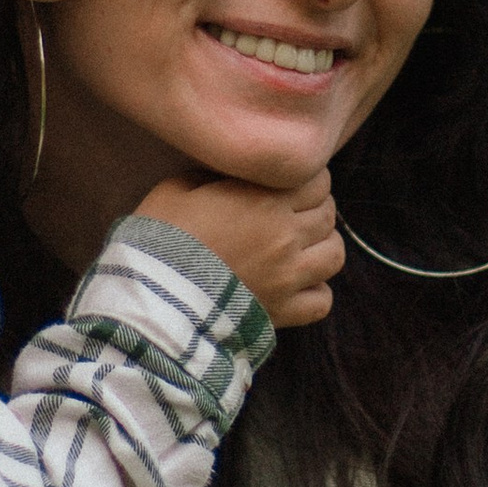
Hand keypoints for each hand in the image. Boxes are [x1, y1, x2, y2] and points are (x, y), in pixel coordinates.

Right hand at [141, 165, 342, 328]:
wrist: (152, 297)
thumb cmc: (160, 239)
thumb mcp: (177, 190)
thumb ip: (213, 175)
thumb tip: (230, 174)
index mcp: (264, 201)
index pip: (318, 181)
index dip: (306, 181)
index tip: (291, 186)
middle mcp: (286, 237)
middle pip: (328, 215)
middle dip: (315, 210)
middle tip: (294, 214)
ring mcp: (288, 277)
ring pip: (335, 255)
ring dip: (323, 247)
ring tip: (303, 248)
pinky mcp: (283, 312)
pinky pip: (323, 301)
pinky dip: (316, 291)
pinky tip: (297, 285)